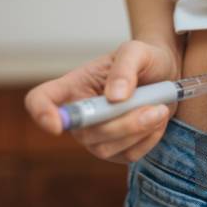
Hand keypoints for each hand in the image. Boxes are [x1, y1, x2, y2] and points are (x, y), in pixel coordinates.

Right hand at [25, 40, 178, 162]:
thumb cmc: (145, 58)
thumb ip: (125, 68)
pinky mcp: (117, 150)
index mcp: (74, 85)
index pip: (40, 100)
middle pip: (83, 132)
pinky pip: (127, 155)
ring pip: (105, 148)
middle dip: (122, 123)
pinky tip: (157, 119)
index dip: (41, 113)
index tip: (57, 125)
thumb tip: (114, 97)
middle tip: (156, 107)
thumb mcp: (137, 51)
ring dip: (138, 131)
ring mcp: (95, 136)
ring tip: (160, 109)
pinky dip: (148, 139)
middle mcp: (79, 114)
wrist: (166, 74)